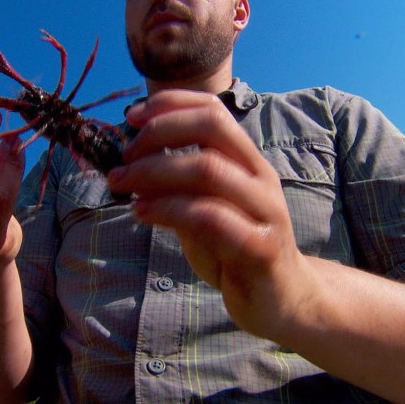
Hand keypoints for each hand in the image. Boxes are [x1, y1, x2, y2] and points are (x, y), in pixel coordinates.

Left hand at [107, 90, 317, 337]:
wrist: (281, 299)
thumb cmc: (234, 248)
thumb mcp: (200, 209)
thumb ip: (174, 186)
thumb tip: (129, 163)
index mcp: (246, 160)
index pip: (213, 110)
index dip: (170, 104)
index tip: (131, 117)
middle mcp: (259, 176)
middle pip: (212, 127)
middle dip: (160, 132)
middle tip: (125, 157)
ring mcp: (264, 210)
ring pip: (209, 169)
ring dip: (155, 171)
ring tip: (122, 184)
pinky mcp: (261, 247)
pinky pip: (211, 217)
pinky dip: (169, 209)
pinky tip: (142, 212)